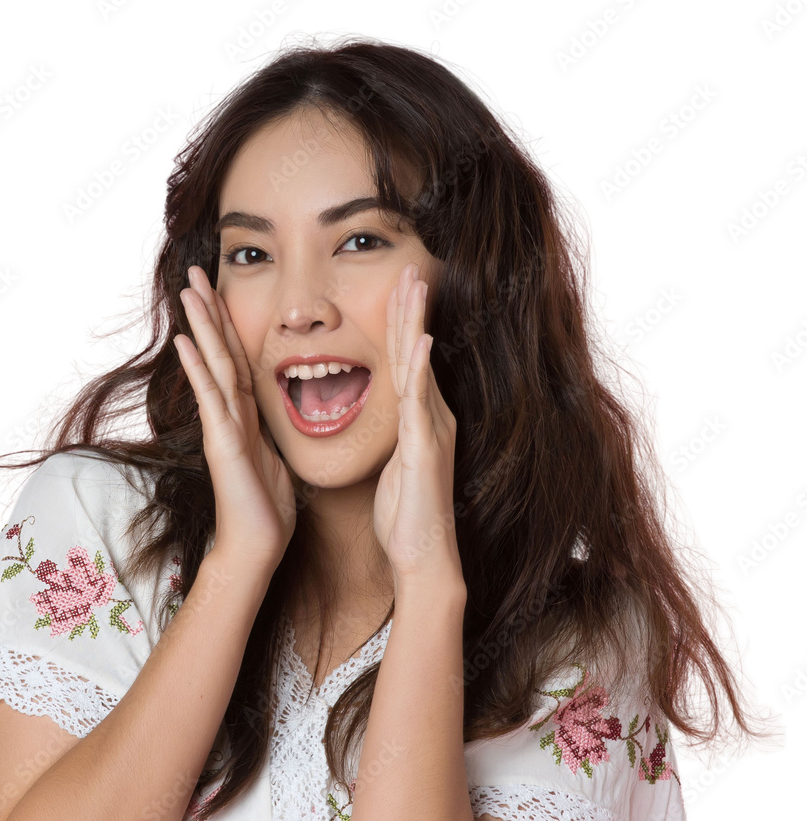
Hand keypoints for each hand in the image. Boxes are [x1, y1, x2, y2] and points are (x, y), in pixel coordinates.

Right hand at [175, 266, 294, 568]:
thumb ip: (271, 432)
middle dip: (209, 312)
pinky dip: (200, 369)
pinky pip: (212, 399)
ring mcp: (224, 427)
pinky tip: (186, 341)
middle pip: (220, 352)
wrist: (257, 544)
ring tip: (189, 289)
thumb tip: (280, 415)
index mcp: (246, 416)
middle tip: (196, 272)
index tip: (221, 292)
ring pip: (214, 366)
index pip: (237, 360)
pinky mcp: (223, 443)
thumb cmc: (267, 508)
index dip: (229, 325)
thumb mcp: (277, 458)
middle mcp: (231, 415)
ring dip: (202, 326)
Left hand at [373, 262, 461, 588]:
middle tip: (411, 266)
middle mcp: (430, 416)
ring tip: (415, 283)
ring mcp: (431, 429)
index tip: (399, 287)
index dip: (401, 323)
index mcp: (420, 419)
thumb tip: (389, 425)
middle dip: (412, 307)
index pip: (406, 360)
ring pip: (419, 365)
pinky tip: (418, 341)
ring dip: (415, 322)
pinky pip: (420, 402)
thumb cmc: (406, 515)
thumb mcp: (395, 467)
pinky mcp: (425, 448)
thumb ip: (395, 439)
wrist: (423, 554)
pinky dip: (419, 370)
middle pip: (415, 351)